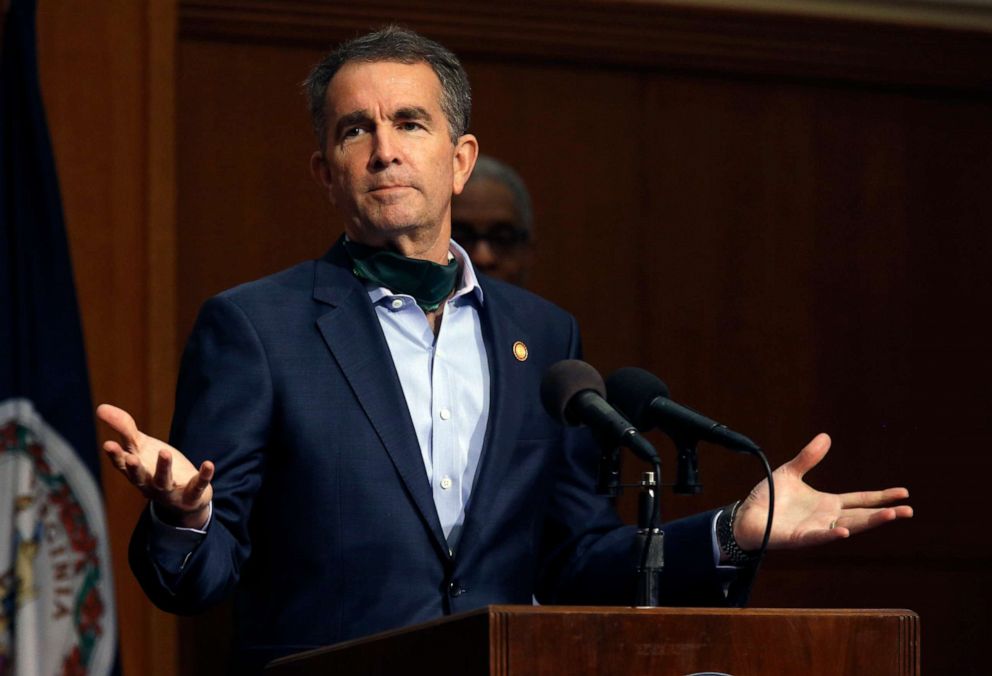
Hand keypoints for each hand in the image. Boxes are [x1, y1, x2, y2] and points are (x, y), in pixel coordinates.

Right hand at [97, 403, 213, 528]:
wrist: (184, 497)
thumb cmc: (156, 467)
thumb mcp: (141, 447)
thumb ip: (123, 428)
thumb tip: (100, 408)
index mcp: (137, 471)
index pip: (122, 465)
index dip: (115, 456)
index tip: (108, 444)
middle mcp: (150, 484)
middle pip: (140, 478)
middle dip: (134, 469)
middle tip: (131, 457)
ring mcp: (171, 491)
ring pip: (164, 482)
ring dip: (163, 468)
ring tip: (165, 452)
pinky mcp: (192, 493)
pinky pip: (198, 485)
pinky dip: (203, 476)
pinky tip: (208, 464)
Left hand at [734, 433, 912, 550]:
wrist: (746, 516)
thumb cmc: (769, 498)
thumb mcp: (791, 472)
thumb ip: (808, 458)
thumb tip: (826, 437)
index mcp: (827, 503)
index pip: (860, 500)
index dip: (881, 497)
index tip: (903, 493)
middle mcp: (826, 518)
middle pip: (862, 515)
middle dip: (885, 513)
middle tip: (909, 510)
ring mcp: (815, 529)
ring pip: (848, 527)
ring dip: (868, 522)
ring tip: (890, 516)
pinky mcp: (800, 538)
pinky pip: (818, 537)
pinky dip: (831, 535)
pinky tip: (844, 531)